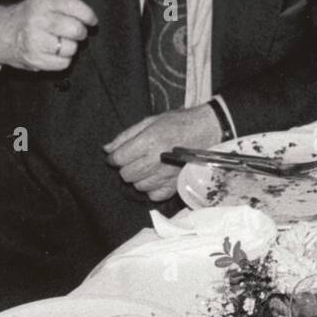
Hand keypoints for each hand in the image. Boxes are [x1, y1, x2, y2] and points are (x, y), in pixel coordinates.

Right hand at [0, 0, 97, 71]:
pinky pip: (64, 63)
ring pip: (71, 48)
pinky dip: (63, 59)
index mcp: (42, 2)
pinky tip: (52, 52)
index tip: (91, 21)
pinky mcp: (35, 59)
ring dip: (70, 47)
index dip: (88, 15)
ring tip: (58, 42)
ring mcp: (34, 41)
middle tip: (74, 33)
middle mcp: (37, 20)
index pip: (73, 5)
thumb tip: (91, 19)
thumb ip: (66, 5)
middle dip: (80, 33)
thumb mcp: (43, 2)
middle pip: (76, 29)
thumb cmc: (29, 17)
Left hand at [104, 104, 222, 201]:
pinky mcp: (177, 184)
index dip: (114, 157)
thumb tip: (107, 149)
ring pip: (139, 186)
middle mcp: (157, 160)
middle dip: (126, 167)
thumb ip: (127, 135)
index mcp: (149, 141)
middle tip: (135, 160)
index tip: (119, 155)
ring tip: (148, 168)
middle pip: (126, 174)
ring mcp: (167, 175)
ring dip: (139, 178)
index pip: (119, 158)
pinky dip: (153, 189)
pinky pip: (155, 195)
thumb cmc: (179, 122)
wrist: (209, 129)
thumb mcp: (151, 121)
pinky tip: (157, 178)